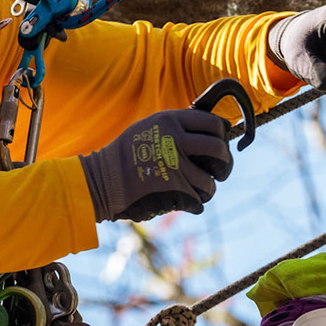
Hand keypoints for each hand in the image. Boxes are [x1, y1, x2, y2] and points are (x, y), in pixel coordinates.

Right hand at [79, 109, 233, 222]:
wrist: (101, 181)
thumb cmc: (126, 154)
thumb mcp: (150, 127)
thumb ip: (179, 126)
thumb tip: (220, 127)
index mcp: (170, 120)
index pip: (214, 123)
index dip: (222, 136)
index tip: (220, 145)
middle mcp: (175, 140)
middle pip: (219, 150)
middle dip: (224, 164)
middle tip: (220, 172)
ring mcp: (175, 166)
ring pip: (211, 181)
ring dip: (207, 189)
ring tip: (199, 190)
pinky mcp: (173, 191)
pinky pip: (198, 201)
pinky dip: (195, 204)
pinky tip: (186, 202)